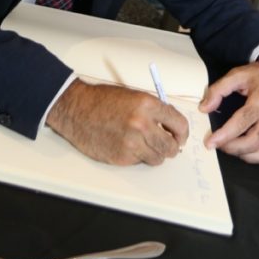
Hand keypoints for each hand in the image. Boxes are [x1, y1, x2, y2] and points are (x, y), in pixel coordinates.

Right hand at [46, 78, 188, 165]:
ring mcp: (132, 143)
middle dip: (171, 146)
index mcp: (148, 105)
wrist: (76, 109)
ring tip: (145, 145)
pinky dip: (138, 156)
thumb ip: (154, 111)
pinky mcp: (122, 157)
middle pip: (172, 146)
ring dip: (155, 153)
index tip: (180, 136)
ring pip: (158, 158)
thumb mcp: (133, 96)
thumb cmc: (102, 100)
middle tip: (166, 144)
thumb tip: (171, 126)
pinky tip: (127, 145)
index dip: (182, 133)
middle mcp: (142, 124)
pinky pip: (140, 161)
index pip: (179, 124)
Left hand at [199, 54, 258, 163]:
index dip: (224, 136)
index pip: (240, 124)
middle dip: (234, 148)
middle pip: (254, 142)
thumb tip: (204, 108)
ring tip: (237, 150)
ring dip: (251, 157)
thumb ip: (219, 90)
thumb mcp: (238, 74)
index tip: (210, 143)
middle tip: (220, 145)